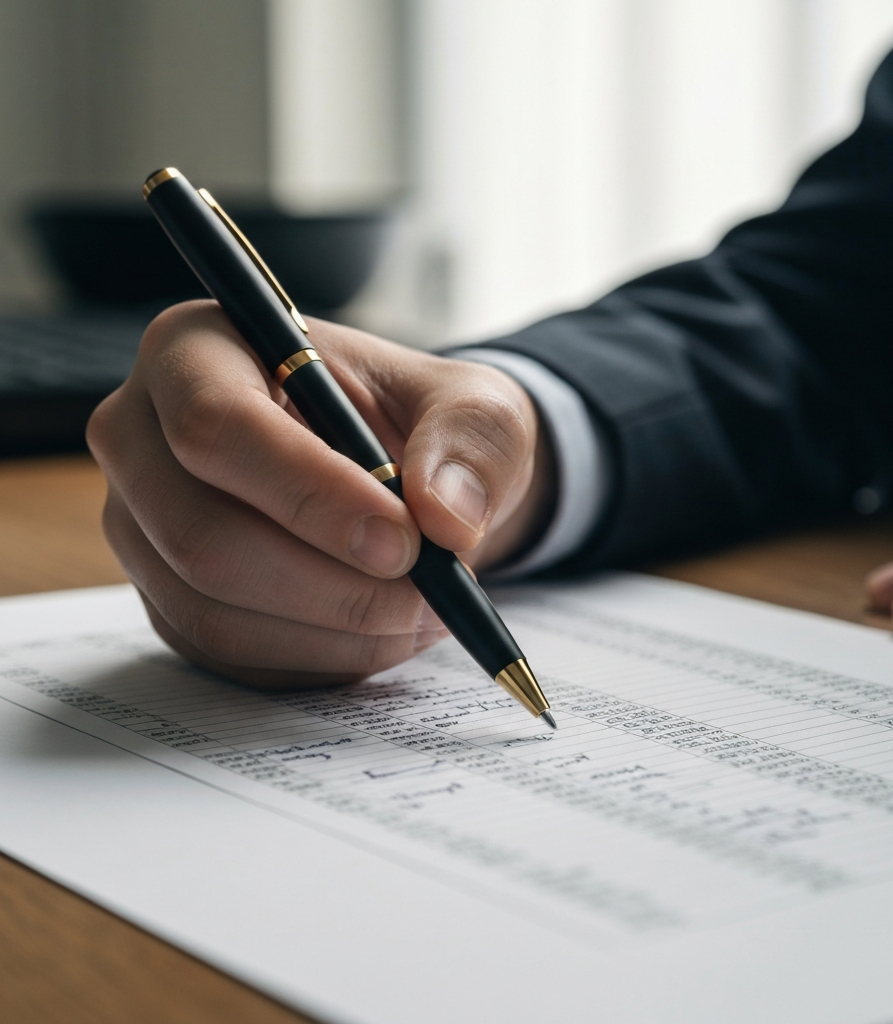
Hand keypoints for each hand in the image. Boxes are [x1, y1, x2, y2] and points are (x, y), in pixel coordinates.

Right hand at [87, 301, 553, 686]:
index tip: (405, 541)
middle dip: (331, 583)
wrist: (409, 481)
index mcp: (199, 351)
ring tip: (423, 610)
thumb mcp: (476, 409)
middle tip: (427, 593)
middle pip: (201, 534)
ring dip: (335, 628)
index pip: (217, 425)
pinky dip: (321, 657)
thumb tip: (446, 520)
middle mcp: (145, 439)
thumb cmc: (424, 426)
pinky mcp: (171, 599)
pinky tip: (383, 631)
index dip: (310, 493)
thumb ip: (471, 444)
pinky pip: (229, 655)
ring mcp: (145, 528)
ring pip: (212, 609)